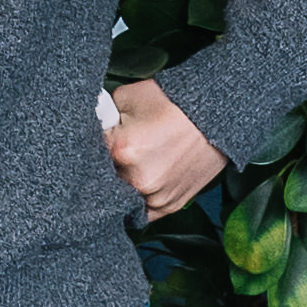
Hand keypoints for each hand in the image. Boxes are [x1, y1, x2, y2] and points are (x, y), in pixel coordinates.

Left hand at [104, 76, 226, 218]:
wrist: (215, 115)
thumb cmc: (175, 103)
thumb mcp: (128, 95)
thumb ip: (104, 114)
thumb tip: (96, 127)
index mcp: (121, 150)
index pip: (92, 154)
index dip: (97, 146)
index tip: (106, 139)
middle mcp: (137, 178)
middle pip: (108, 178)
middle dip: (112, 165)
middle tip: (128, 149)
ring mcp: (155, 196)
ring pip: (125, 195)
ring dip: (127, 183)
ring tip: (144, 162)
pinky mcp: (170, 205)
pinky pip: (144, 211)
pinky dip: (142, 199)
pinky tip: (148, 181)